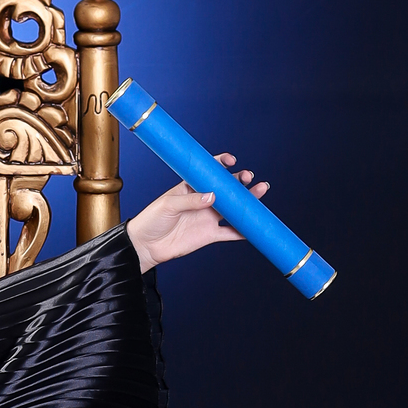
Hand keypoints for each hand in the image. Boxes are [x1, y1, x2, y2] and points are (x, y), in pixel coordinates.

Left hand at [126, 154, 268, 272]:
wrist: (145, 246)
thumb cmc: (151, 220)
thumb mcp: (168, 205)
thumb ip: (191, 200)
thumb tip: (213, 197)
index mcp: (190, 188)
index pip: (209, 172)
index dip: (221, 164)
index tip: (231, 161)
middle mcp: (202, 201)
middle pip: (226, 189)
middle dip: (240, 181)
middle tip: (249, 177)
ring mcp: (207, 217)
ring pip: (233, 208)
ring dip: (247, 201)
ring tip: (261, 191)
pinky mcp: (209, 235)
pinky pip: (230, 232)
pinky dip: (243, 230)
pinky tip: (255, 225)